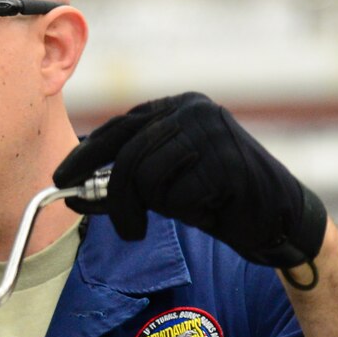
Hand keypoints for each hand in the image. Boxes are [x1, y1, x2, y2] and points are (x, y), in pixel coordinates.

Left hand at [53, 92, 327, 268]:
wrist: (277, 217)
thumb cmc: (216, 200)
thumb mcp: (164, 185)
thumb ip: (126, 180)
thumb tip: (74, 190)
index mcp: (175, 108)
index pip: (117, 128)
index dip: (85, 156)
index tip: (60, 181)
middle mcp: (192, 110)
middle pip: (127, 157)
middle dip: (116, 199)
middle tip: (127, 229)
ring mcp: (212, 131)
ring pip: (148, 177)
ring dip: (159, 207)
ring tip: (187, 210)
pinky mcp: (226, 160)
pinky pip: (178, 196)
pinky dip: (188, 212)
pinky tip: (212, 208)